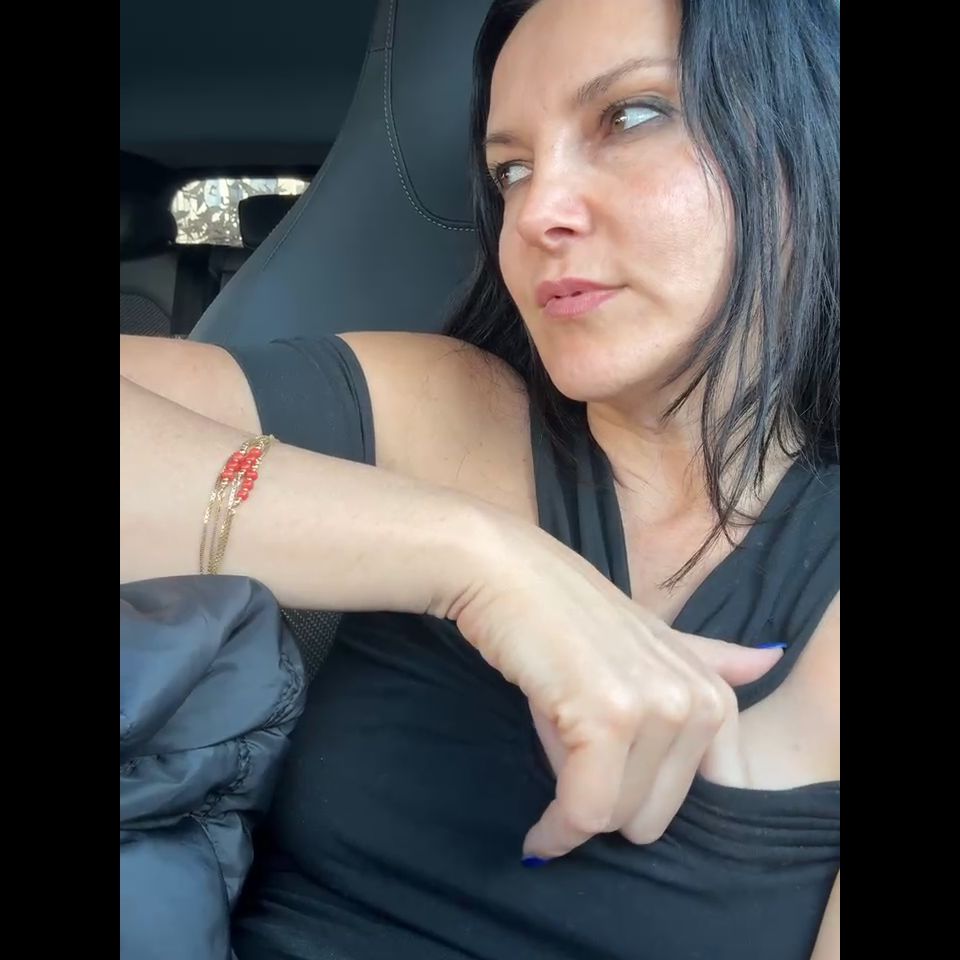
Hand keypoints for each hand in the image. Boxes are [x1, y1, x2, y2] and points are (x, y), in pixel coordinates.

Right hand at [452, 515, 781, 860]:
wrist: (503, 573)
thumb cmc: (565, 614)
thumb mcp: (647, 639)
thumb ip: (707, 658)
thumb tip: (771, 657)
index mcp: (711, 691)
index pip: (706, 796)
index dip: (652, 803)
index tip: (611, 795)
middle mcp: (695, 701)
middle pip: (654, 816)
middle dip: (608, 807)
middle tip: (571, 763)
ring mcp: (655, 707)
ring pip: (618, 817)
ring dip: (576, 813)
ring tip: (552, 768)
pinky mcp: (606, 718)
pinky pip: (586, 811)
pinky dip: (557, 832)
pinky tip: (539, 834)